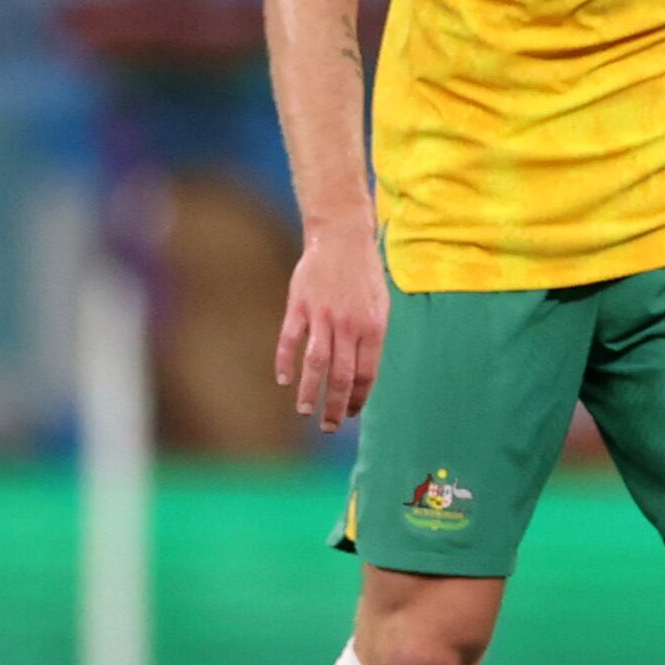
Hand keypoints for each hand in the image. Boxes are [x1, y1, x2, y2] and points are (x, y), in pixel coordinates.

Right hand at [276, 221, 387, 432]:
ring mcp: (322, 316)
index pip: (365, 374)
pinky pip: (290, 339)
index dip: (358, 398)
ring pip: (315, 364)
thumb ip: (372, 339)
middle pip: (341, 376)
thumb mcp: (380, 306)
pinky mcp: (299, 305)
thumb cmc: (364, 276)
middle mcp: (349, 325)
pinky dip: (285, 361)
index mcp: (373, 328)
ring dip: (309, 391)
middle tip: (329, 427)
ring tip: (305, 413)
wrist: (342, 238)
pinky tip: (283, 379)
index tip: (351, 413)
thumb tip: (362, 374)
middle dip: (335, 406)